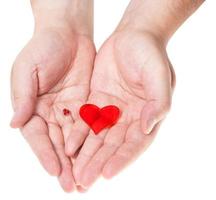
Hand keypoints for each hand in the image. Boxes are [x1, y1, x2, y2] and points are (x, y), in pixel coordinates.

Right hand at [11, 27, 94, 190]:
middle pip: (57, 143)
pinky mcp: (86, 103)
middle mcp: (51, 112)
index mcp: (33, 107)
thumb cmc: (43, 47)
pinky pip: (89, 125)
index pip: (38, 136)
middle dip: (64, 165)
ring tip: (84, 180)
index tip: (53, 171)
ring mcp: (69, 109)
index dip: (44, 154)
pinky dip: (91, 141)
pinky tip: (95, 156)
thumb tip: (15, 124)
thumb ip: (23, 97)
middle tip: (71, 187)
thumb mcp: (27, 70)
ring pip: (73, 139)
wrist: (68, 34)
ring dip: (78, 159)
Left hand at [72, 30, 174, 188]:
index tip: (107, 173)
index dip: (122, 159)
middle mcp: (129, 117)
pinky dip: (78, 134)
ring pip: (98, 137)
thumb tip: (149, 126)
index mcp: (146, 115)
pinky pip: (87, 121)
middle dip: (99, 163)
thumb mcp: (158, 75)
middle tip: (85, 180)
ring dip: (87, 154)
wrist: (133, 36)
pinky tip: (68, 147)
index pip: (135, 143)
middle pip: (113, 145)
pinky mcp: (97, 101)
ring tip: (75, 172)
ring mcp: (112, 110)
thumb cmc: (150, 54)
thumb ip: (158, 101)